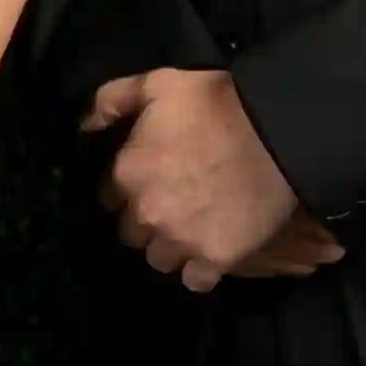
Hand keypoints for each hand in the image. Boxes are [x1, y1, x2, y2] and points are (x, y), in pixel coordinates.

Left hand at [90, 65, 338, 287]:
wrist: (279, 131)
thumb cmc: (215, 102)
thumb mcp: (155, 84)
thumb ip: (111, 100)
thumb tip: (85, 125)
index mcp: (126, 174)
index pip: (108, 198)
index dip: (128, 191)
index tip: (148, 184)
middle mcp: (146, 213)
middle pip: (131, 234)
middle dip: (147, 222)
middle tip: (173, 207)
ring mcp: (181, 240)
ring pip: (160, 260)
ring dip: (171, 248)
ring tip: (192, 232)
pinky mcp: (217, 258)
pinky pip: (196, 281)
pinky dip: (201, 272)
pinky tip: (210, 255)